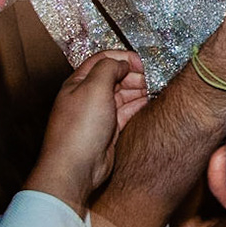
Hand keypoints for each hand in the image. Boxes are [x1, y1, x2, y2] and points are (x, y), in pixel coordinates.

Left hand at [25, 50, 147, 213]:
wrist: (76, 168)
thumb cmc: (78, 130)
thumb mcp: (94, 88)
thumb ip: (109, 68)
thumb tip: (122, 63)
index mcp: (78, 83)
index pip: (103, 60)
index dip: (123, 58)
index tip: (140, 63)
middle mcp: (87, 97)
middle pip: (114, 76)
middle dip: (132, 74)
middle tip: (146, 78)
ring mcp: (97, 114)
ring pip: (121, 94)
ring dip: (136, 90)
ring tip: (149, 89)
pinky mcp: (107, 130)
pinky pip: (125, 112)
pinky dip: (137, 105)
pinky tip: (146, 103)